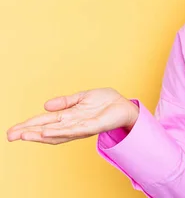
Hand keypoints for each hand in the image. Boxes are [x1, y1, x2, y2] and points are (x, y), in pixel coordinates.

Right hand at [6, 88, 138, 144]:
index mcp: (68, 116)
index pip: (45, 122)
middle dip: (29, 133)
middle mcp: (72, 124)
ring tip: (25, 135)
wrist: (124, 105)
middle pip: (47, 130)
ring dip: (41, 134)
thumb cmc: (105, 102)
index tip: (13, 130)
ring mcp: (81, 127)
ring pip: (57, 133)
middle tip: (11, 136)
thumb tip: (45, 105)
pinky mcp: (92, 126)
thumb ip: (65, 102)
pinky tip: (48, 132)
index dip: (29, 125)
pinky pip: (74, 130)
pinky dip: (60, 131)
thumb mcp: (82, 98)